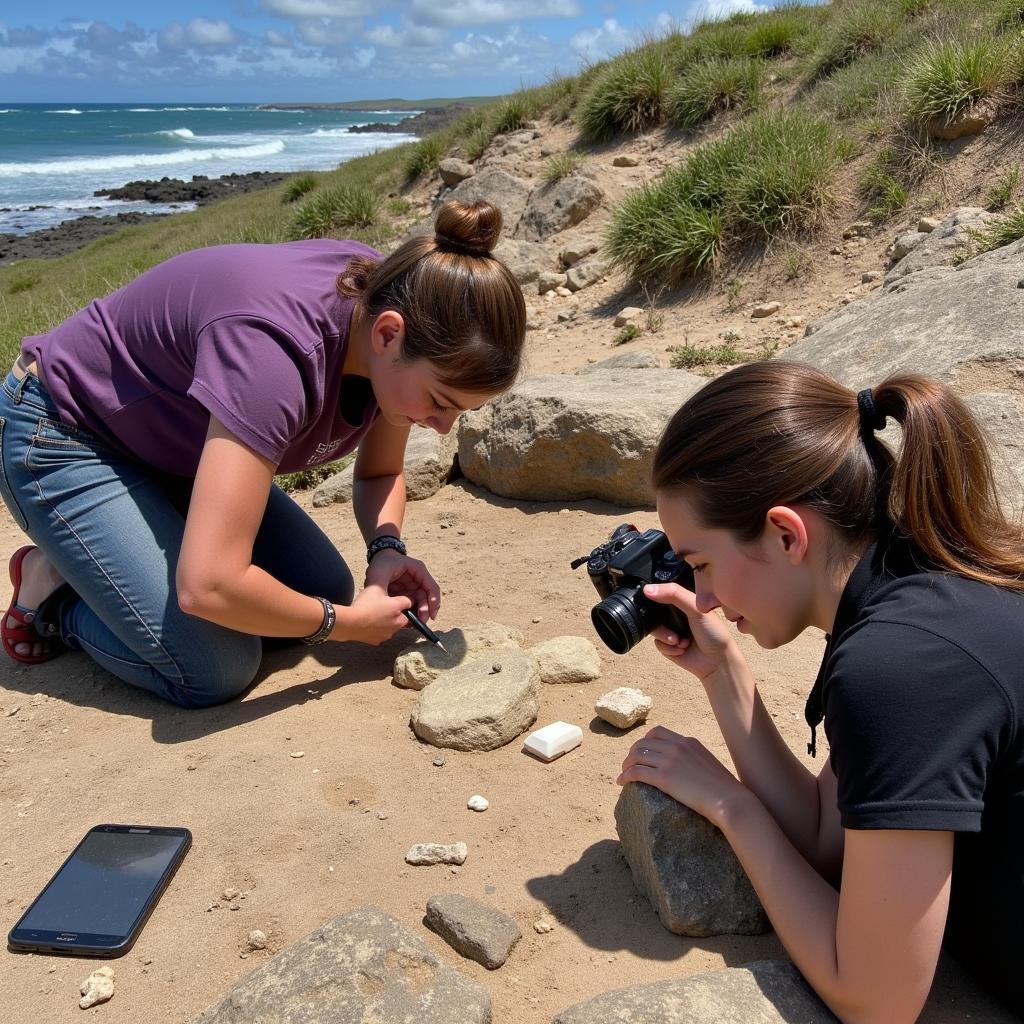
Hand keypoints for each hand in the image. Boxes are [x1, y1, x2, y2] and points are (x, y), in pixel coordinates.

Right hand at [335, 585, 411, 644]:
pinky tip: (367, 622)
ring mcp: (387, 634)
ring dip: (386, 621)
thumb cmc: (365, 604)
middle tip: (381, 605)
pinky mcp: (377, 641)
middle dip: (395, 612)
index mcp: (400, 610)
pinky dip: (376, 629)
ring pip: (391, 626)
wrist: (350, 623)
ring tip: (373, 614)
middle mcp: (397, 625)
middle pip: (402, 617)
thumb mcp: (377, 589)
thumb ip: (389, 587)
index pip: (408, 603)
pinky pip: (380, 633)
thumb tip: (393, 588)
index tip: (392, 597)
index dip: (401, 599)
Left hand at [364, 550, 440, 620]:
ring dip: (420, 613)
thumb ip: (389, 587)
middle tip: (421, 621)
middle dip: (426, 609)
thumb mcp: (381, 573)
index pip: (431, 586)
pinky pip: (413, 604)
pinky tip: (409, 620)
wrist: (376, 560)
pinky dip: (412, 612)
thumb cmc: (380, 563)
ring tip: (414, 623)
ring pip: (421, 602)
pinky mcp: (407, 592)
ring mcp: (413, 585)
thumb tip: (400, 604)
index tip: (431, 615)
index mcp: (417, 569)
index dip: (433, 601)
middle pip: (427, 596)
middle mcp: (418, 578)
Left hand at [616, 724, 746, 826]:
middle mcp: (677, 746)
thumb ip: (696, 761)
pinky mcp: (664, 777)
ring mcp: (669, 761)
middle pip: (643, 742)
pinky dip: (625, 776)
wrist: (730, 800)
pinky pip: (636, 772)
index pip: (657, 732)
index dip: (645, 741)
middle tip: (629, 764)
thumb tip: (689, 770)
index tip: (641, 752)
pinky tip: (621, 783)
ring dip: (626, 764)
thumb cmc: (725, 790)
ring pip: (636, 755)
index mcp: (688, 742)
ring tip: (623, 774)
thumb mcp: (709, 764)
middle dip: (632, 752)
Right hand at [643, 583, 736, 680]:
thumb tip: (647, 589)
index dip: (656, 597)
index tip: (654, 600)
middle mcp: (675, 615)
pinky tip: (682, 649)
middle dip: (661, 623)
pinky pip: (657, 644)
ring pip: (653, 629)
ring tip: (679, 641)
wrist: (717, 662)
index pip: (662, 592)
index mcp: (682, 601)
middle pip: (653, 612)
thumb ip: (674, 594)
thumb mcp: (695, 608)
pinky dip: (668, 648)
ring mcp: (670, 630)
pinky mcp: (667, 645)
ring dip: (666, 637)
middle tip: (674, 628)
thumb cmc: (713, 633)